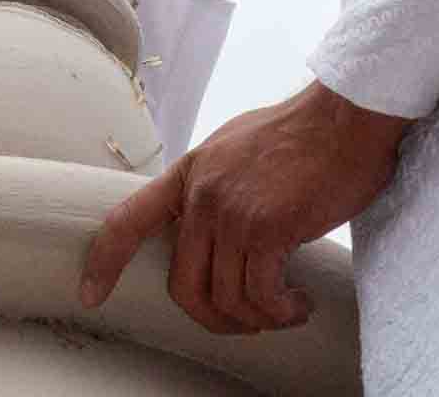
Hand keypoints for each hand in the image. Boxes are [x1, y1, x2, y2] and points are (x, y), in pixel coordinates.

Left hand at [79, 81, 409, 334]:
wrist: (347, 117)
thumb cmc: (305, 134)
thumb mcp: (238, 148)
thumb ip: (217, 185)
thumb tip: (215, 227)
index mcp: (190, 172)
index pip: (128, 220)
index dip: (104, 261)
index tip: (90, 293)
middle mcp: (202, 194)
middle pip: (184, 285)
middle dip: (213, 318)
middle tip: (248, 322)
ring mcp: (232, 212)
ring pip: (226, 298)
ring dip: (258, 318)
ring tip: (286, 308)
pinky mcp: (268, 228)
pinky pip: (261, 296)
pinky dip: (280, 311)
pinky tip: (298, 304)